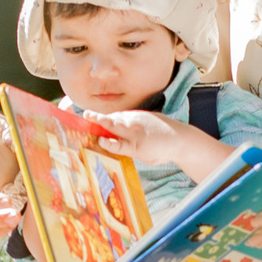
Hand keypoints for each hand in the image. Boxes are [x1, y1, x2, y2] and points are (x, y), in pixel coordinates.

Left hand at [86, 110, 233, 183]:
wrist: (180, 140)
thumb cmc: (162, 135)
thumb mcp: (146, 125)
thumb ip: (130, 127)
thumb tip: (114, 132)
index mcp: (134, 117)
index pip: (113, 117)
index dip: (98, 117)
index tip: (85, 115)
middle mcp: (133, 121)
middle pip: (109, 119)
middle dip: (94, 118)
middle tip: (81, 115)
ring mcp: (135, 133)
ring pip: (112, 127)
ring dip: (98, 124)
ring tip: (86, 120)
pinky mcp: (138, 146)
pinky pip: (120, 145)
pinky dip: (109, 143)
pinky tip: (102, 141)